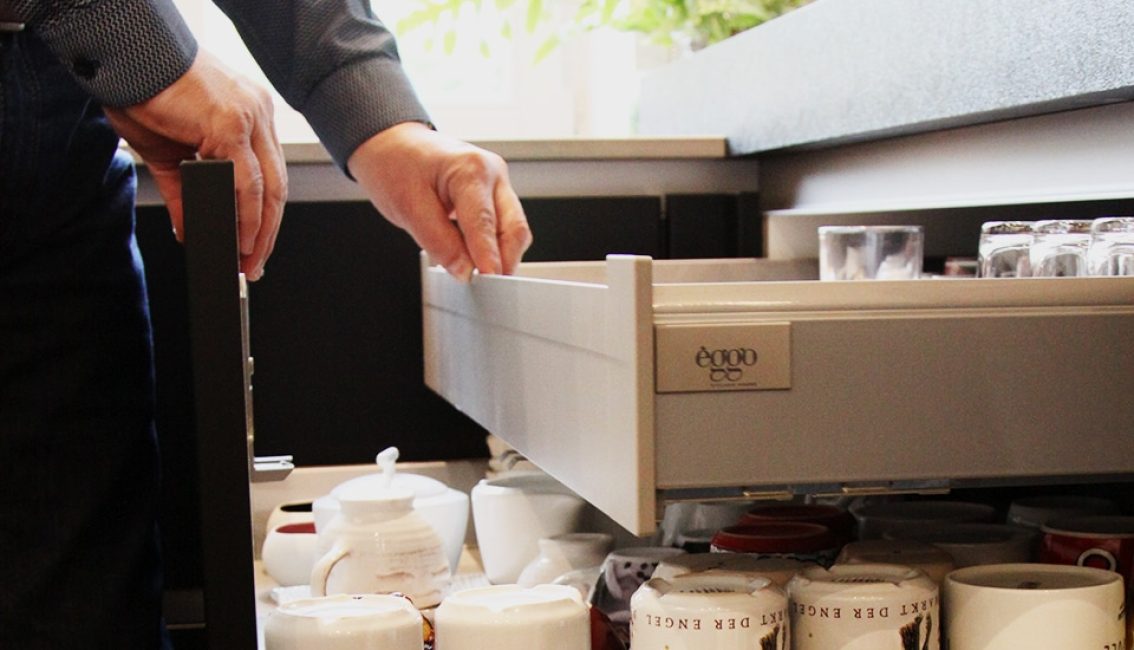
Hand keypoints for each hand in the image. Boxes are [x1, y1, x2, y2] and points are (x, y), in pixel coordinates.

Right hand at [104, 50, 286, 280]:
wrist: (124, 60)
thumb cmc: (144, 94)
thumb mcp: (169, 155)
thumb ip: (186, 193)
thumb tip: (189, 231)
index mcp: (250, 116)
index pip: (269, 175)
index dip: (264, 215)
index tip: (255, 245)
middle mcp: (258, 113)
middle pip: (276, 185)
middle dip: (266, 231)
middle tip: (254, 264)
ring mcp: (249, 117)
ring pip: (267, 186)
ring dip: (258, 230)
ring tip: (245, 258)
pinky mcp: (232, 123)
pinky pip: (246, 180)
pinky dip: (245, 213)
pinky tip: (237, 236)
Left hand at [347, 122, 531, 278]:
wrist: (390, 144)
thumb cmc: (395, 165)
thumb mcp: (407, 206)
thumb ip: (438, 241)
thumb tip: (464, 270)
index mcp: (471, 168)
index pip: (485, 223)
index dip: (488, 257)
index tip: (489, 282)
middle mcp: (492, 172)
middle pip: (513, 228)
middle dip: (504, 260)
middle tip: (488, 289)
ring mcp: (496, 182)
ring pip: (513, 229)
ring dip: (499, 254)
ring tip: (476, 274)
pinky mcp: (493, 194)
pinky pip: (502, 226)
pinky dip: (492, 245)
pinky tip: (475, 258)